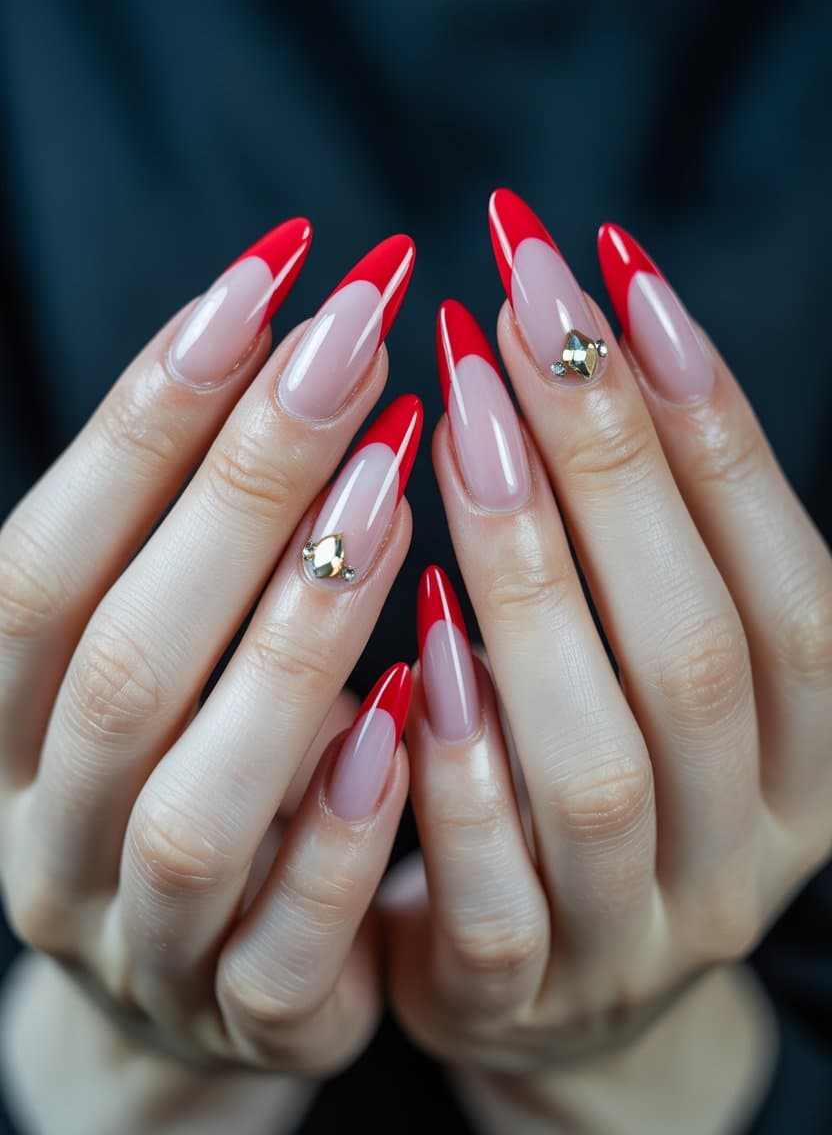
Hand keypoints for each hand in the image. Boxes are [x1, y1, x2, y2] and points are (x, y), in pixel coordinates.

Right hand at [0, 219, 418, 1075]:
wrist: (194, 991)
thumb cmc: (195, 770)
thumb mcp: (166, 655)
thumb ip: (198, 540)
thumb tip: (300, 342)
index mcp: (9, 721)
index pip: (47, 556)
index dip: (149, 414)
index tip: (268, 276)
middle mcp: (49, 828)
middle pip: (122, 658)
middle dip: (238, 486)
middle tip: (352, 342)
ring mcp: (142, 937)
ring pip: (195, 807)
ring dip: (295, 640)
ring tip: (397, 485)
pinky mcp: (249, 1016)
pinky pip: (287, 947)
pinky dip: (343, 833)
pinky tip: (411, 714)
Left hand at [385, 191, 830, 1083]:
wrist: (552, 985)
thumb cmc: (603, 768)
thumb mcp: (666, 668)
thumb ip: (659, 540)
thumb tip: (605, 320)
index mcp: (814, 756)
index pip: (788, 579)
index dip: (712, 420)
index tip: (615, 272)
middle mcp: (748, 846)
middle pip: (695, 646)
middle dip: (609, 461)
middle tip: (512, 308)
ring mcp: (634, 930)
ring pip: (597, 761)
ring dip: (529, 583)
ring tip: (457, 425)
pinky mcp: (512, 990)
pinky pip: (491, 890)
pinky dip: (454, 764)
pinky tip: (405, 641)